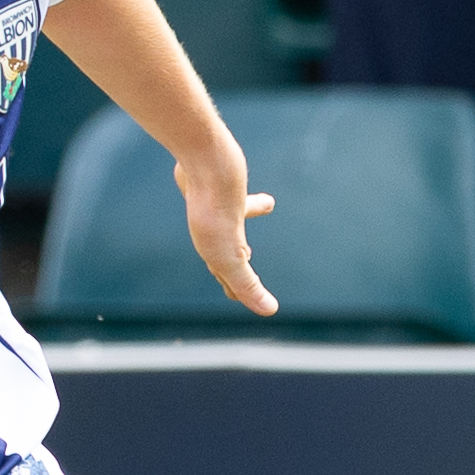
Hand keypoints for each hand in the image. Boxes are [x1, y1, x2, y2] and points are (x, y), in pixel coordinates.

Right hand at [179, 145, 279, 318]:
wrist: (205, 163)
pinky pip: (234, 184)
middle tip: (249, 260)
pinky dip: (244, 178)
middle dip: (238, 256)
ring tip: (266, 204)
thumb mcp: (232, 257)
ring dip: (251, 211)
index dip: (240, 290)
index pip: (229, 277)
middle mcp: (213, 228)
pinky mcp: (218, 178)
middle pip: (228, 247)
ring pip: (236, 211)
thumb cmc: (215, 212)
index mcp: (215, 250)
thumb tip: (269, 311)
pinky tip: (250, 165)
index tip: (249, 297)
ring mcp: (215, 202)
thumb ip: (248, 285)